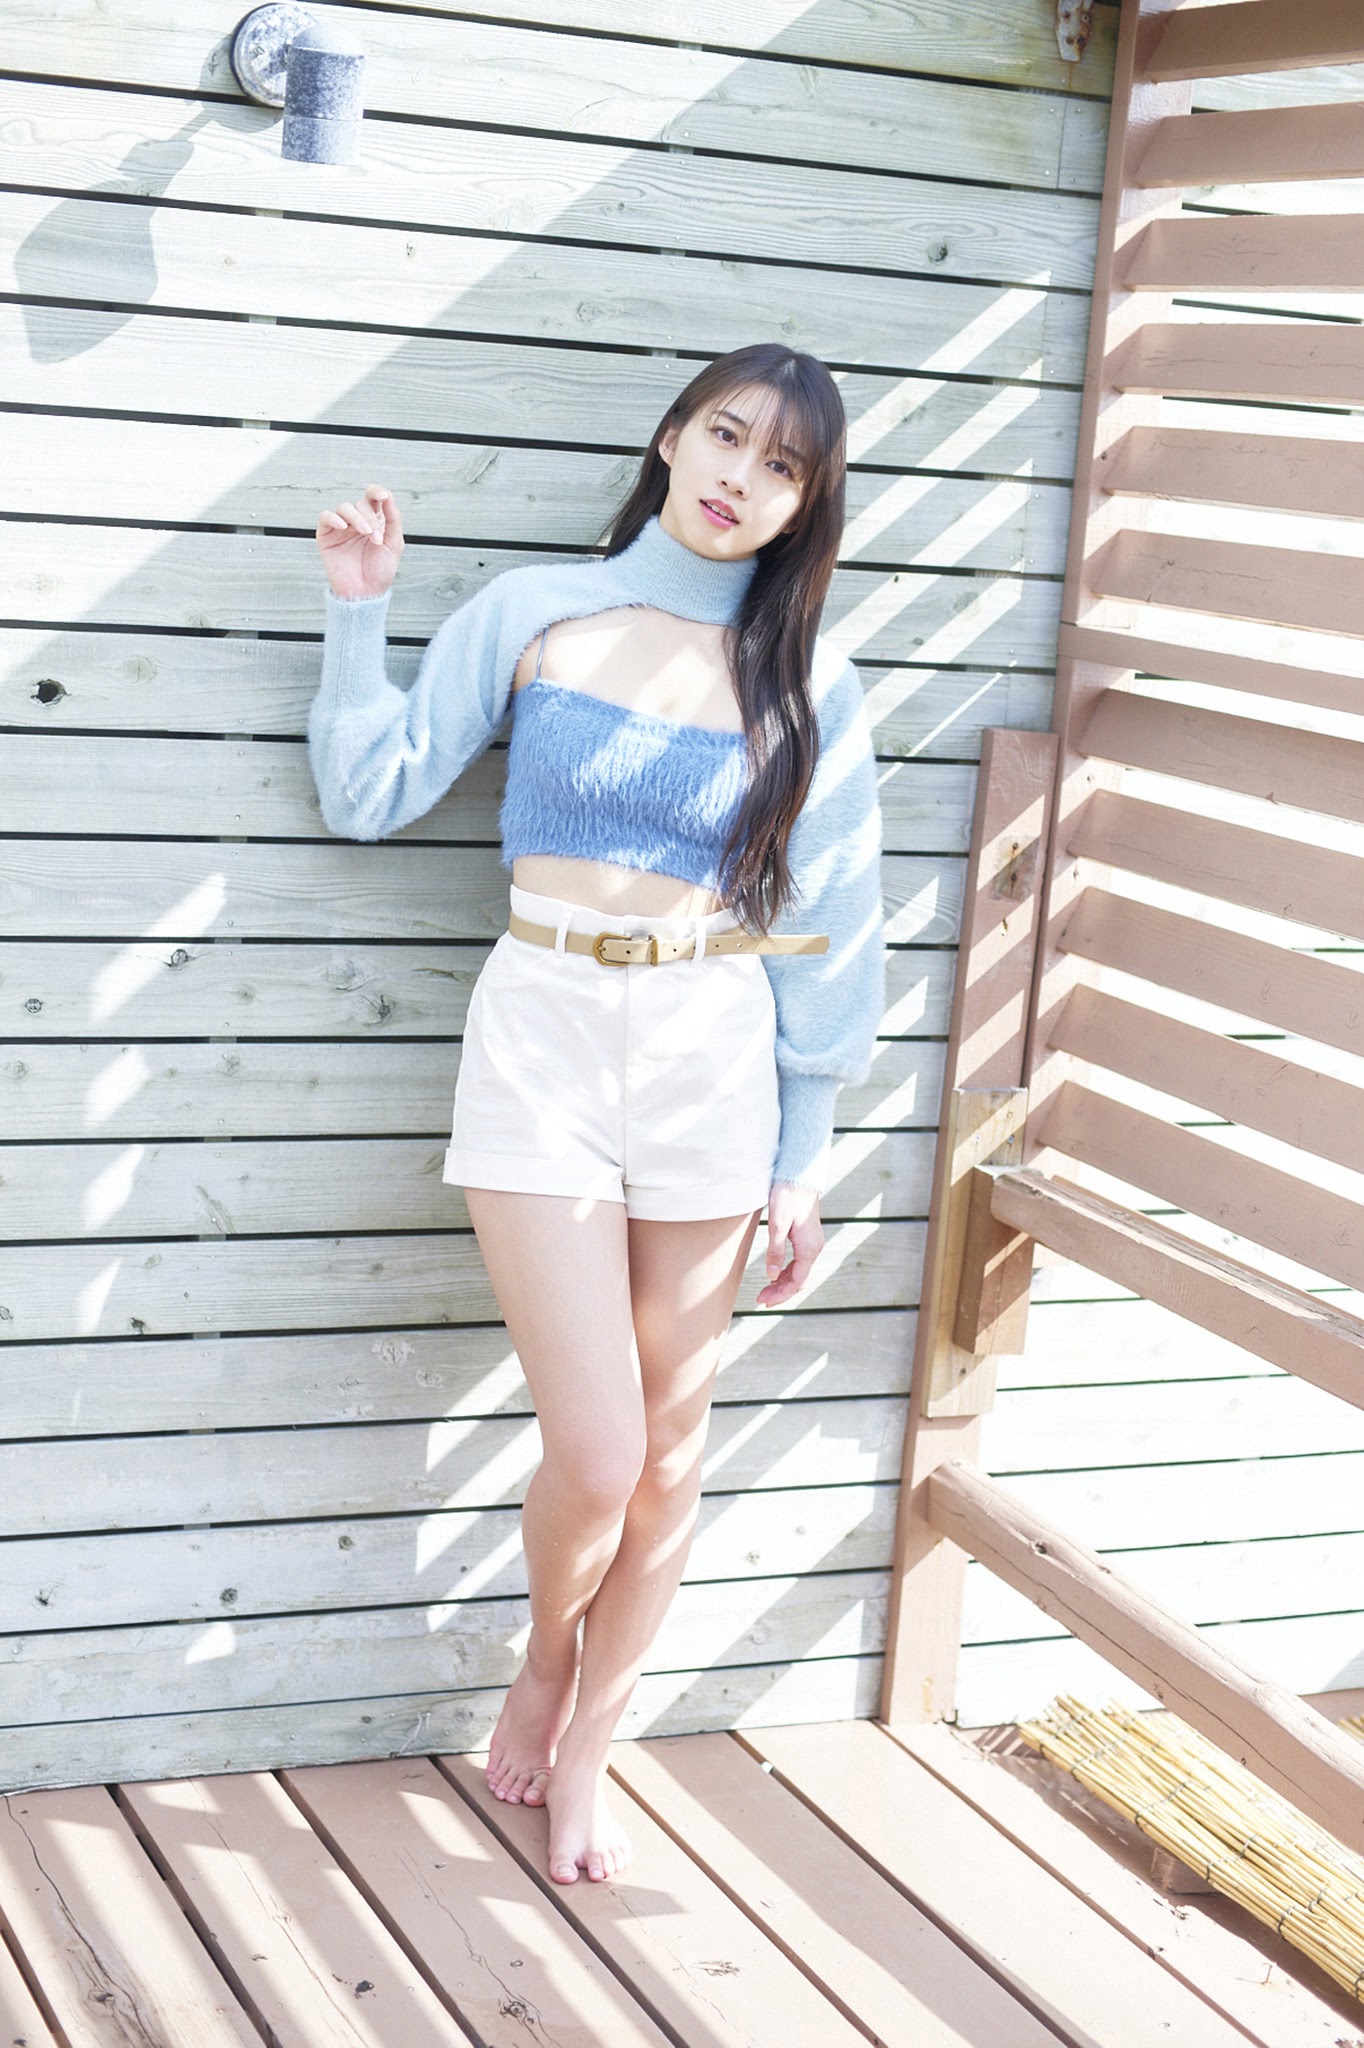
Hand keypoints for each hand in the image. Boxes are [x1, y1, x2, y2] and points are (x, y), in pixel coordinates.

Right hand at [316, 484, 403, 600]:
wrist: (366, 593)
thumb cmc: (380, 572)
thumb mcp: (394, 544)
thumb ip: (394, 519)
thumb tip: (389, 497)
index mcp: (374, 520)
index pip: (373, 497)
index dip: (377, 491)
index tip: (384, 496)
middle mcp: (357, 521)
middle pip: (361, 504)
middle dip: (371, 519)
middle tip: (376, 538)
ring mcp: (341, 528)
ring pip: (344, 508)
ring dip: (357, 518)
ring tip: (365, 534)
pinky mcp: (326, 536)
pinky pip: (325, 517)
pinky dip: (334, 518)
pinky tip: (344, 528)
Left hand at [756, 1180, 822, 1306]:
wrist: (799, 1175)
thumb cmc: (787, 1196)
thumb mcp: (777, 1223)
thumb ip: (775, 1251)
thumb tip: (771, 1276)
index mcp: (809, 1248)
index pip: (797, 1281)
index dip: (781, 1295)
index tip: (765, 1301)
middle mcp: (814, 1248)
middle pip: (799, 1280)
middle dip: (781, 1292)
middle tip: (761, 1299)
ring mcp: (812, 1243)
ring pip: (799, 1271)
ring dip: (783, 1283)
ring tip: (765, 1290)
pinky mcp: (807, 1238)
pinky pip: (799, 1262)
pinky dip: (787, 1271)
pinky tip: (775, 1274)